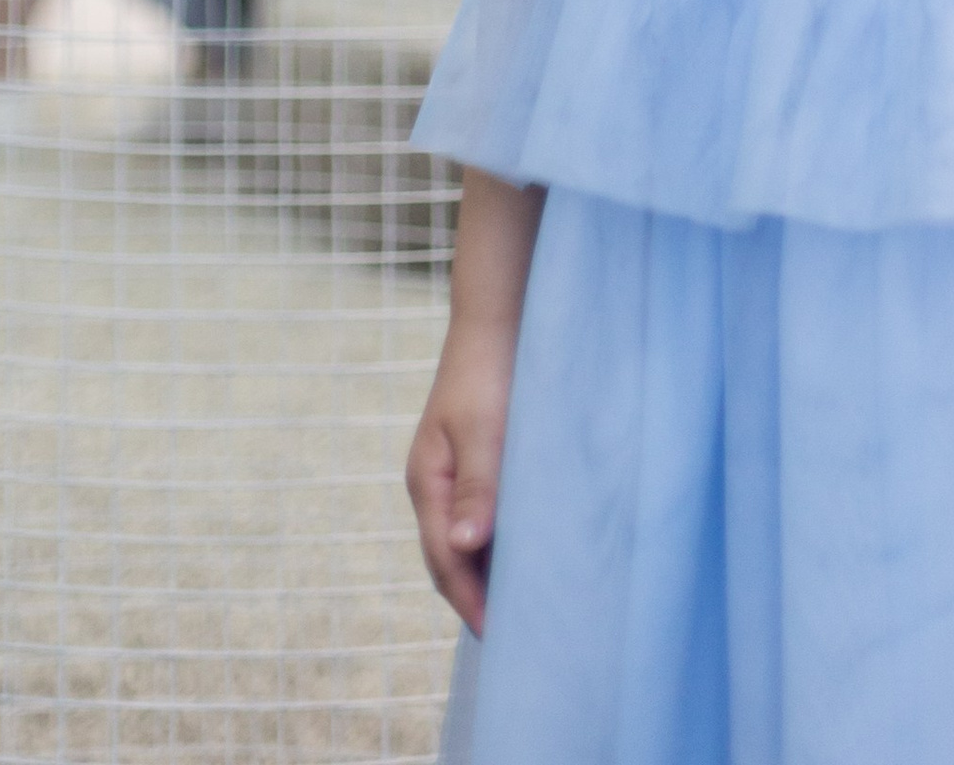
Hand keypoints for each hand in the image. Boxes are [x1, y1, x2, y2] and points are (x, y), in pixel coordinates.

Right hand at [405, 317, 512, 632]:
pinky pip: (480, 516)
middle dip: (475, 597)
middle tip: (515, 635)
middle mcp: (435, 484)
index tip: (501, 636)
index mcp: (427, 482)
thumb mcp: (485, 430)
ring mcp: (452, 473)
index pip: (444, 561)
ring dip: (487, 572)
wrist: (496, 317)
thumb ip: (478, 487)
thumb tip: (465, 549)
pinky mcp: (475, 460)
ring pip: (465, 540)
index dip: (470, 601)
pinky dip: (496, 542)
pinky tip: (525, 551)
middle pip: (449, 558)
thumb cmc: (490, 371)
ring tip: (523, 604)